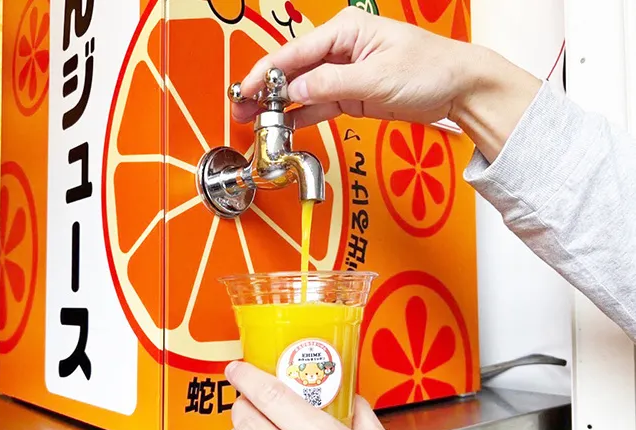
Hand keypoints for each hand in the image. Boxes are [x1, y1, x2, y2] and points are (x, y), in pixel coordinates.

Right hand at [234, 7, 540, 162]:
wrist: (458, 90)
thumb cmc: (430, 69)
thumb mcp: (376, 79)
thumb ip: (330, 86)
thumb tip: (294, 94)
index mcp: (345, 31)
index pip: (295, 52)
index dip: (266, 74)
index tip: (247, 90)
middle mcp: (341, 49)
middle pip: (293, 71)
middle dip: (266, 92)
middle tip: (242, 110)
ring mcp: (345, 73)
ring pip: (302, 90)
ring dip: (280, 107)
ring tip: (256, 122)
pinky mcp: (352, 94)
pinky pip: (319, 105)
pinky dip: (301, 117)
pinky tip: (284, 126)